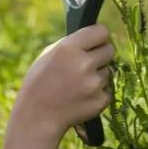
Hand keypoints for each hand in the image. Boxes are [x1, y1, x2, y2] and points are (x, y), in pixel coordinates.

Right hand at [14, 24, 113, 138]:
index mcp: (68, 48)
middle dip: (101, 54)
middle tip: (89, 62)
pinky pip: (108, 89)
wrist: (37, 116)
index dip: (98, 36)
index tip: (95, 41)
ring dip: (98, 75)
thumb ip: (71, 44)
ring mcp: (94, 84)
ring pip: (109, 71)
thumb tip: (93, 37)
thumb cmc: (39, 82)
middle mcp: (83, 64)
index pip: (101, 31)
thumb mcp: (47, 55)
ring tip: (79, 84)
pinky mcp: (101, 100)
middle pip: (110, 49)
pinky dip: (98, 92)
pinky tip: (82, 96)